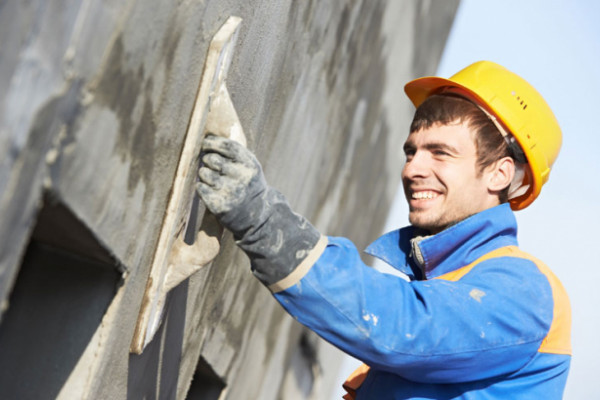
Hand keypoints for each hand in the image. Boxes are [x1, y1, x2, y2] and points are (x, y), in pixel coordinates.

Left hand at [196, 134, 320, 287]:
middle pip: (212, 159)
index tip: (206, 143)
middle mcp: (241, 177)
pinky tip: (210, 190)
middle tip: (210, 164)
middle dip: (208, 160)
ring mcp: (230, 192)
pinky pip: (201, 188)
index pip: (227, 146)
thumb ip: (236, 153)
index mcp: (250, 165)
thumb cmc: (250, 187)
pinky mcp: (220, 205)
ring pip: (204, 173)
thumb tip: (209, 139)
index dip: (213, 142)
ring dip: (204, 174)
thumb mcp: (251, 168)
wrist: (259, 217)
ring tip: (212, 179)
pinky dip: (202, 187)